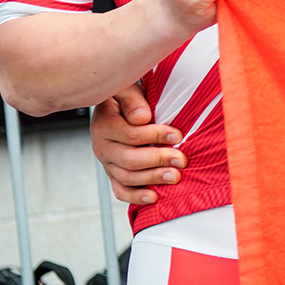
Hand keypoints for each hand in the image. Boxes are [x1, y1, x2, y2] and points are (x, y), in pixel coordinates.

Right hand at [93, 82, 183, 205]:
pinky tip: (154, 197)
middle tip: (181, 160)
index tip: (177, 135)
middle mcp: (102, 146)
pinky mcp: (113, 173)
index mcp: (104, 124)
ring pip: (127, 177)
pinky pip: (121, 190)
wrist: (116, 104)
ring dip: (153, 178)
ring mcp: (107, 162)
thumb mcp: (126, 88)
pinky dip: (136, 197)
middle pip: (129, 159)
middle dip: (158, 160)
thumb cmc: (125, 95)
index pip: (130, 135)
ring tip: (175, 176)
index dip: (155, 136)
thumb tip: (142, 117)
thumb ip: (132, 100)